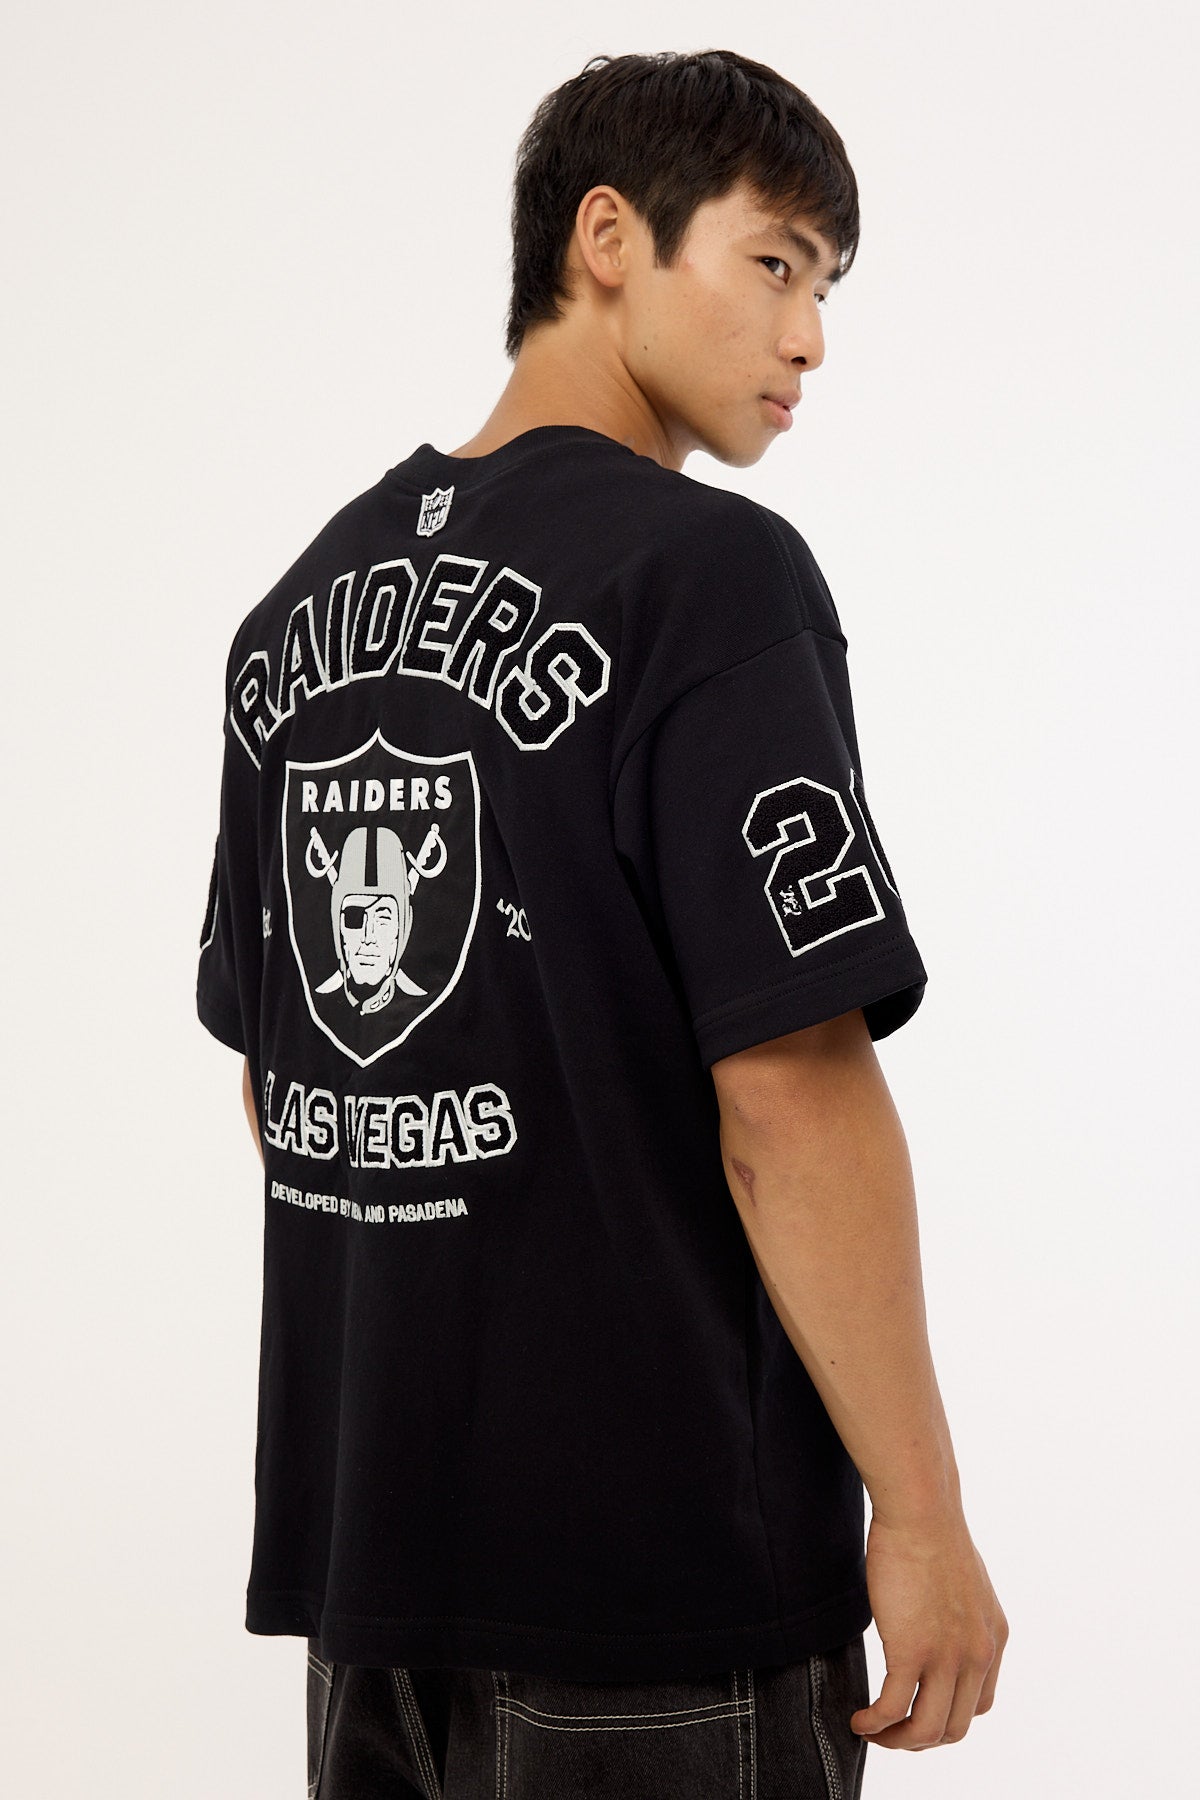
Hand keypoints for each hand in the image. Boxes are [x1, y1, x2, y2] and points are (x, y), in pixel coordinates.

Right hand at [850, 1509, 1007, 1748]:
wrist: (921, 1511)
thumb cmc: (931, 1533)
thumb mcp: (963, 1584)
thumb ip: (959, 1615)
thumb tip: (936, 1625)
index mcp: (993, 1638)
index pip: (978, 1705)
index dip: (945, 1718)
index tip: (916, 1711)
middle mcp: (978, 1654)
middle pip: (954, 1727)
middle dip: (919, 1738)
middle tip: (890, 1731)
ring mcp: (948, 1657)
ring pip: (927, 1730)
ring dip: (897, 1740)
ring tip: (871, 1730)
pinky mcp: (913, 1651)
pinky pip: (893, 1708)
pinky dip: (874, 1723)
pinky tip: (858, 1719)